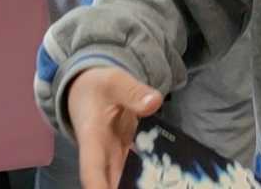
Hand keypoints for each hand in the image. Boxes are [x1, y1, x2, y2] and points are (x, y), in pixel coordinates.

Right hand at [66, 66, 163, 188]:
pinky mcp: (130, 157)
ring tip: (165, 183)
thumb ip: (133, 92)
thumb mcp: (114, 82)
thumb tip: (154, 102)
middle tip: (155, 186)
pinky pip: (141, 171)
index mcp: (93, 139)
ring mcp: (117, 160)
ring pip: (127, 181)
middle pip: (111, 184)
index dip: (99, 188)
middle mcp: (104, 156)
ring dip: (142, 184)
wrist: (90, 91)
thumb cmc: (97, 88)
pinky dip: (153, 177)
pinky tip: (170, 178)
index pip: (92, 171)